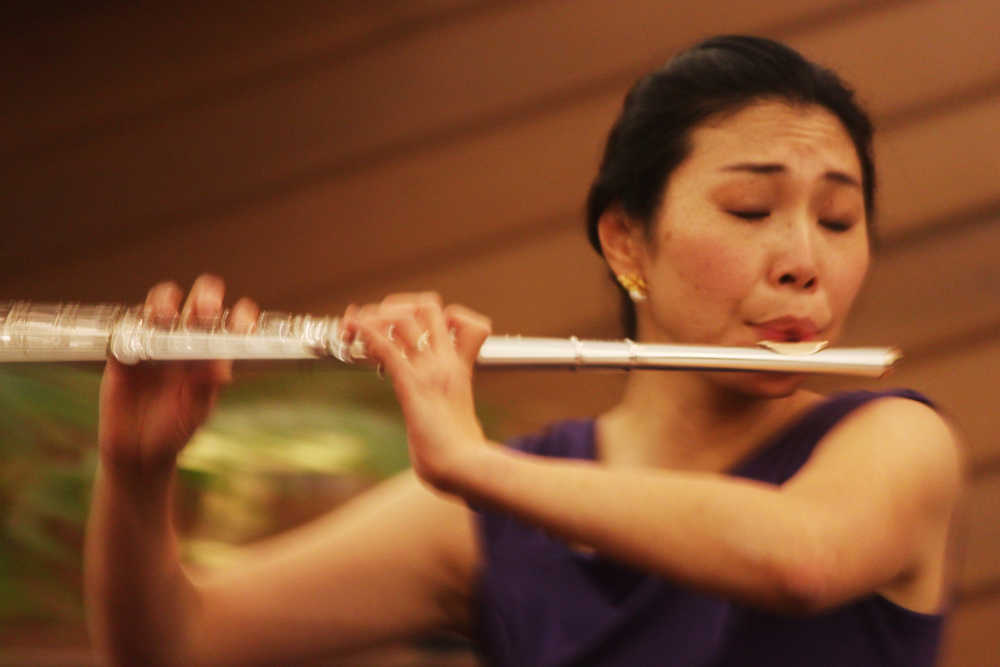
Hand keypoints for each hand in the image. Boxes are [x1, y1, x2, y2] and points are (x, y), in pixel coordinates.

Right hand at [98, 274, 258, 476]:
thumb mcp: (194, 411)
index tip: (243, 318)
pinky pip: (126, 326)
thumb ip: (205, 388)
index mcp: (211, 353)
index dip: (241, 315)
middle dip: (206, 296)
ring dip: (165, 301)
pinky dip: (130, 325)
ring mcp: (155, 341)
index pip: (231, 324)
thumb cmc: (174, 429)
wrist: (137, 451)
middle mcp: (186, 341)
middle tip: (206, 310)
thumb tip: (223, 369)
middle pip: (199, 302)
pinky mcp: (123, 350)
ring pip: (161, 303)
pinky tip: (135, 336)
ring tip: (165, 317)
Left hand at [341, 293, 491, 491]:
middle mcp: (445, 361)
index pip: (457, 319)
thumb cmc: (460, 454)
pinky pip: (388, 347)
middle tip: (375, 321)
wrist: (465, 467)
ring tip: (355, 325)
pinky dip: (365, 332)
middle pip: (428, 306)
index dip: (431, 314)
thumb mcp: (459, 419)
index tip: (406, 327)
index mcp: (459, 367)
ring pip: (404, 319)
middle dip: (398, 305)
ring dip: (375, 317)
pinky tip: (351, 328)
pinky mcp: (412, 385)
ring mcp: (430, 371)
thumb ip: (451, 411)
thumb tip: (446, 425)